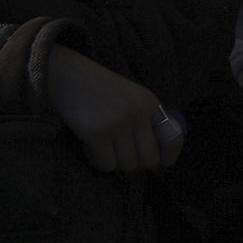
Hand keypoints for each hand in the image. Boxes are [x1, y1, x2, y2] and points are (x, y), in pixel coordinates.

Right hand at [39, 45, 184, 173]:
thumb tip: (158, 161)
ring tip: (103, 147)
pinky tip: (90, 146)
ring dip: (114, 162)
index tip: (158, 165)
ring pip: (127, 165)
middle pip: (149, 160)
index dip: (168, 158)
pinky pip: (107, 165)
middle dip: (135, 164)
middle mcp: (138, 113)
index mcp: (150, 103)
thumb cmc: (100, 92)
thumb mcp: (132, 98)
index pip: (174, 140)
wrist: (68, 77)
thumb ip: (147, 122)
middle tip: (120, 155)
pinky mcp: (97, 132)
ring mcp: (118, 122)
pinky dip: (98, 161)